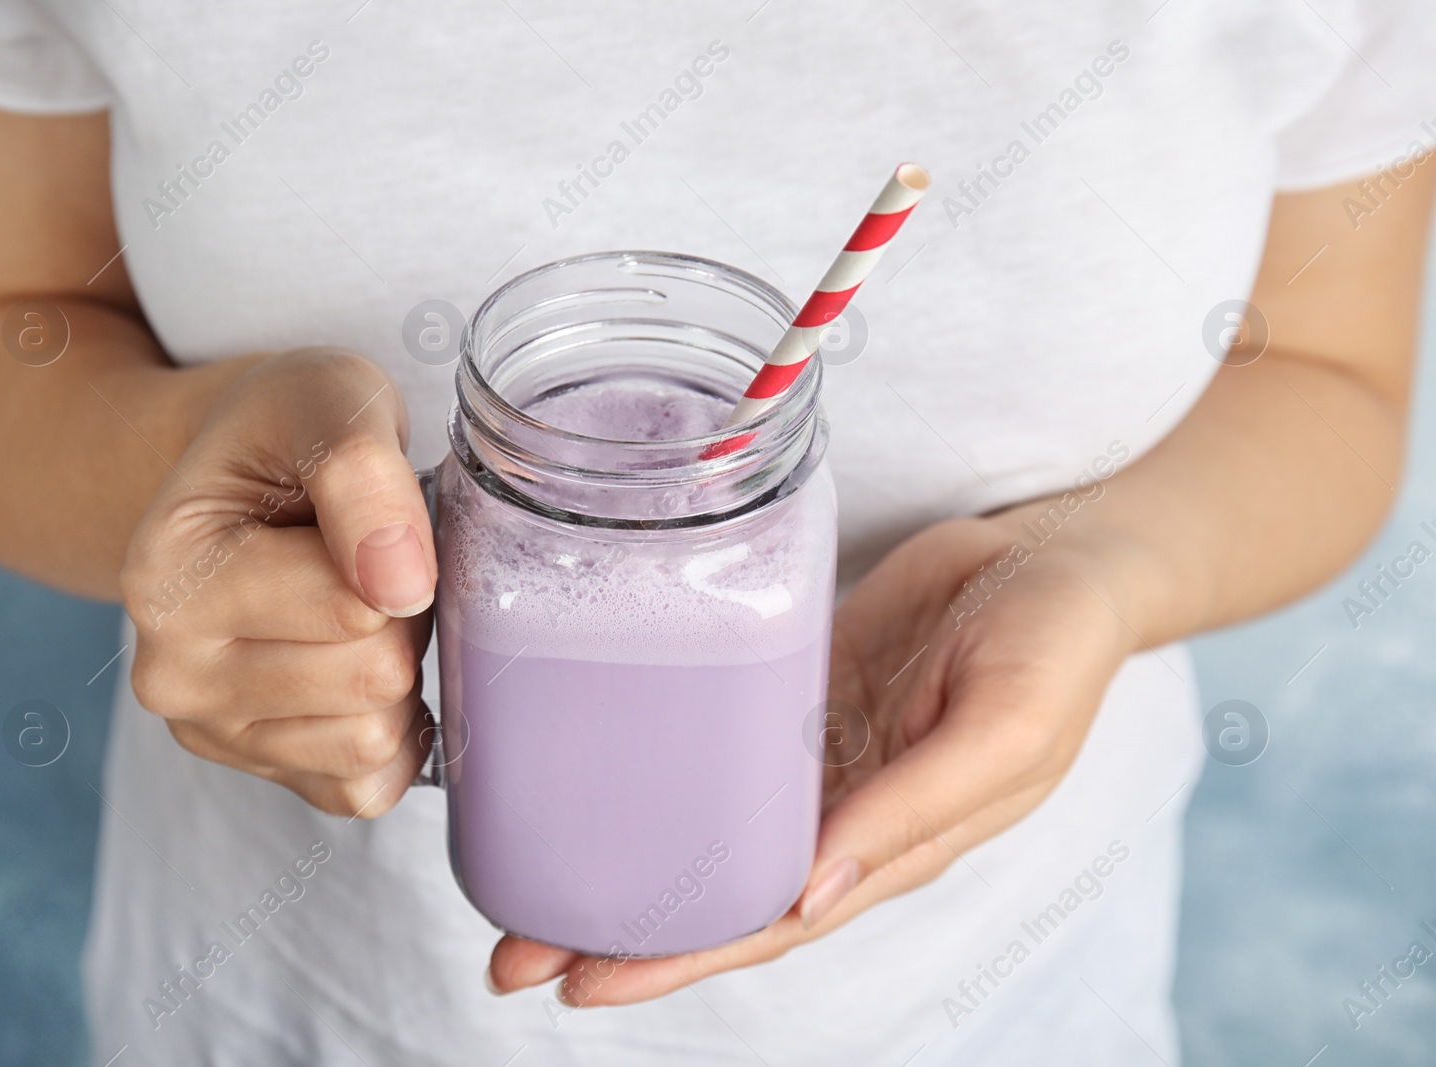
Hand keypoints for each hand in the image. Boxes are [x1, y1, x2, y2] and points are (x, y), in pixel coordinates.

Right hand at [122, 349, 436, 816]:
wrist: (248, 471)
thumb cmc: (289, 428)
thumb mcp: (329, 401)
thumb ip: (362, 477)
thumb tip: (400, 589)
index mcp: (167, 580)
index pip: (354, 610)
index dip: (397, 558)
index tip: (360, 517)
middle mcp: (169, 672)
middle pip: (371, 679)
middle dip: (402, 618)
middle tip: (367, 562)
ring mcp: (210, 733)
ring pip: (375, 740)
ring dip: (400, 671)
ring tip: (355, 606)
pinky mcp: (259, 772)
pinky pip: (368, 788)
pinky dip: (393, 732)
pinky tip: (359, 666)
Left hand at [486, 510, 1141, 1003]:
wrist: (1059, 553)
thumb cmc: (1056, 641)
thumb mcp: (1007, 726)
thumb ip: (915, 810)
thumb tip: (812, 894)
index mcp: (893, 843)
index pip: (769, 921)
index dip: (681, 958)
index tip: (586, 982)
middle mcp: (843, 813)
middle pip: (717, 891)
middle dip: (619, 931)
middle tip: (514, 956)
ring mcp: (815, 754)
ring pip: (704, 826)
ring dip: (621, 859)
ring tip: (522, 884)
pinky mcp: (795, 691)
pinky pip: (717, 742)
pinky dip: (660, 773)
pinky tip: (598, 782)